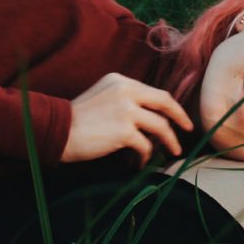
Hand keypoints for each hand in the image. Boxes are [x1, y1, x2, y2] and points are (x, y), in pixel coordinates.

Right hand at [61, 73, 192, 163]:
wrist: (55, 130)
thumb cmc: (75, 120)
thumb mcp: (101, 98)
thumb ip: (123, 100)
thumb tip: (150, 117)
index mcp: (120, 80)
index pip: (154, 92)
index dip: (171, 106)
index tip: (179, 118)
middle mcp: (125, 90)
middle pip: (164, 102)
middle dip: (180, 118)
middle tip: (188, 131)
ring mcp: (126, 109)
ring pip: (160, 126)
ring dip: (168, 141)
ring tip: (171, 153)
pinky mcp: (124, 130)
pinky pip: (145, 145)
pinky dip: (146, 156)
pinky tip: (140, 163)